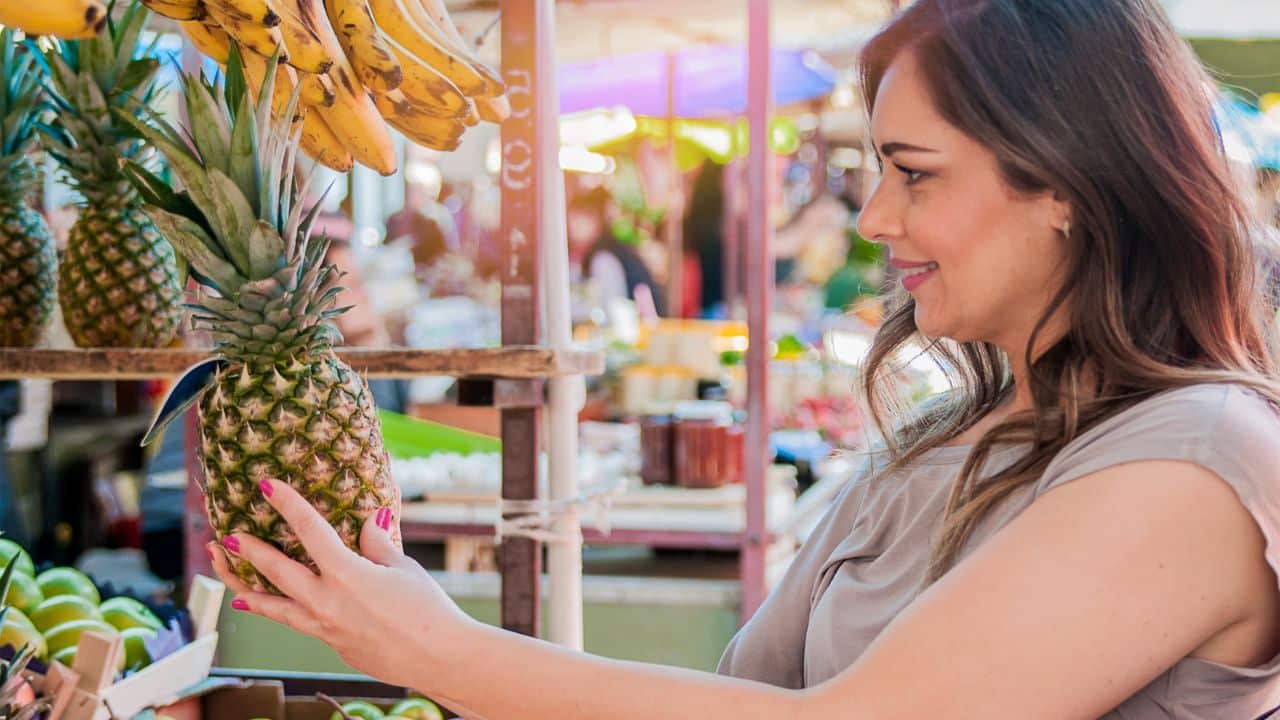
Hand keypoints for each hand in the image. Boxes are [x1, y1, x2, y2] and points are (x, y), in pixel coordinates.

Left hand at [208, 478, 472, 688]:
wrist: (438, 657)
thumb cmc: (428, 609)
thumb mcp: (403, 567)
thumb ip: (377, 544)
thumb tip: (368, 521)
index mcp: (347, 574)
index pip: (309, 531)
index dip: (287, 504)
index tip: (267, 487)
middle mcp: (328, 602)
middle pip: (277, 573)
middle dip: (249, 552)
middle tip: (227, 537)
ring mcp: (326, 627)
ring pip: (275, 607)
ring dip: (248, 589)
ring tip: (226, 578)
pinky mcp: (333, 644)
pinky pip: (296, 623)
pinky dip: (275, 611)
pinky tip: (265, 605)